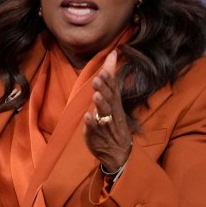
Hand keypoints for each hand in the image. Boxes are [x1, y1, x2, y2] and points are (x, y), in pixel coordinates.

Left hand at [83, 50, 132, 173]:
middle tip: (97, 79)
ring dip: (100, 105)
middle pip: (110, 100)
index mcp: (115, 104)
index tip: (104, 69)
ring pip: (104, 114)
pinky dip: (91, 124)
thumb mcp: (113, 99)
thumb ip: (111, 77)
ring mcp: (105, 126)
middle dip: (104, 90)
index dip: (109, 80)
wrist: (118, 153)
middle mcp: (112, 114)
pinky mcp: (97, 136)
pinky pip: (95, 130)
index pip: (114, 90)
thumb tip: (113, 53)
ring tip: (95, 95)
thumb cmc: (114, 119)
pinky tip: (87, 117)